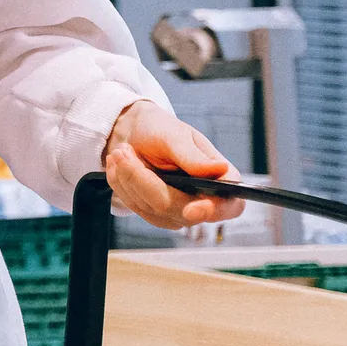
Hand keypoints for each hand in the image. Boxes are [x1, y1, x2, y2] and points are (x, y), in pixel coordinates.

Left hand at [103, 100, 245, 228]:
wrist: (133, 134)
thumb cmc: (160, 130)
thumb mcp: (175, 135)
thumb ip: (193, 156)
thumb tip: (219, 169)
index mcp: (221, 179)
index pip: (229, 206)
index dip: (213, 210)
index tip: (191, 210)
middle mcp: (204, 201)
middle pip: (176, 207)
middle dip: (143, 179)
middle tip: (123, 152)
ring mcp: (180, 212)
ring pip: (151, 208)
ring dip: (128, 178)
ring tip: (121, 152)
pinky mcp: (157, 215)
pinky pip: (135, 207)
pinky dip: (121, 184)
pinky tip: (117, 165)